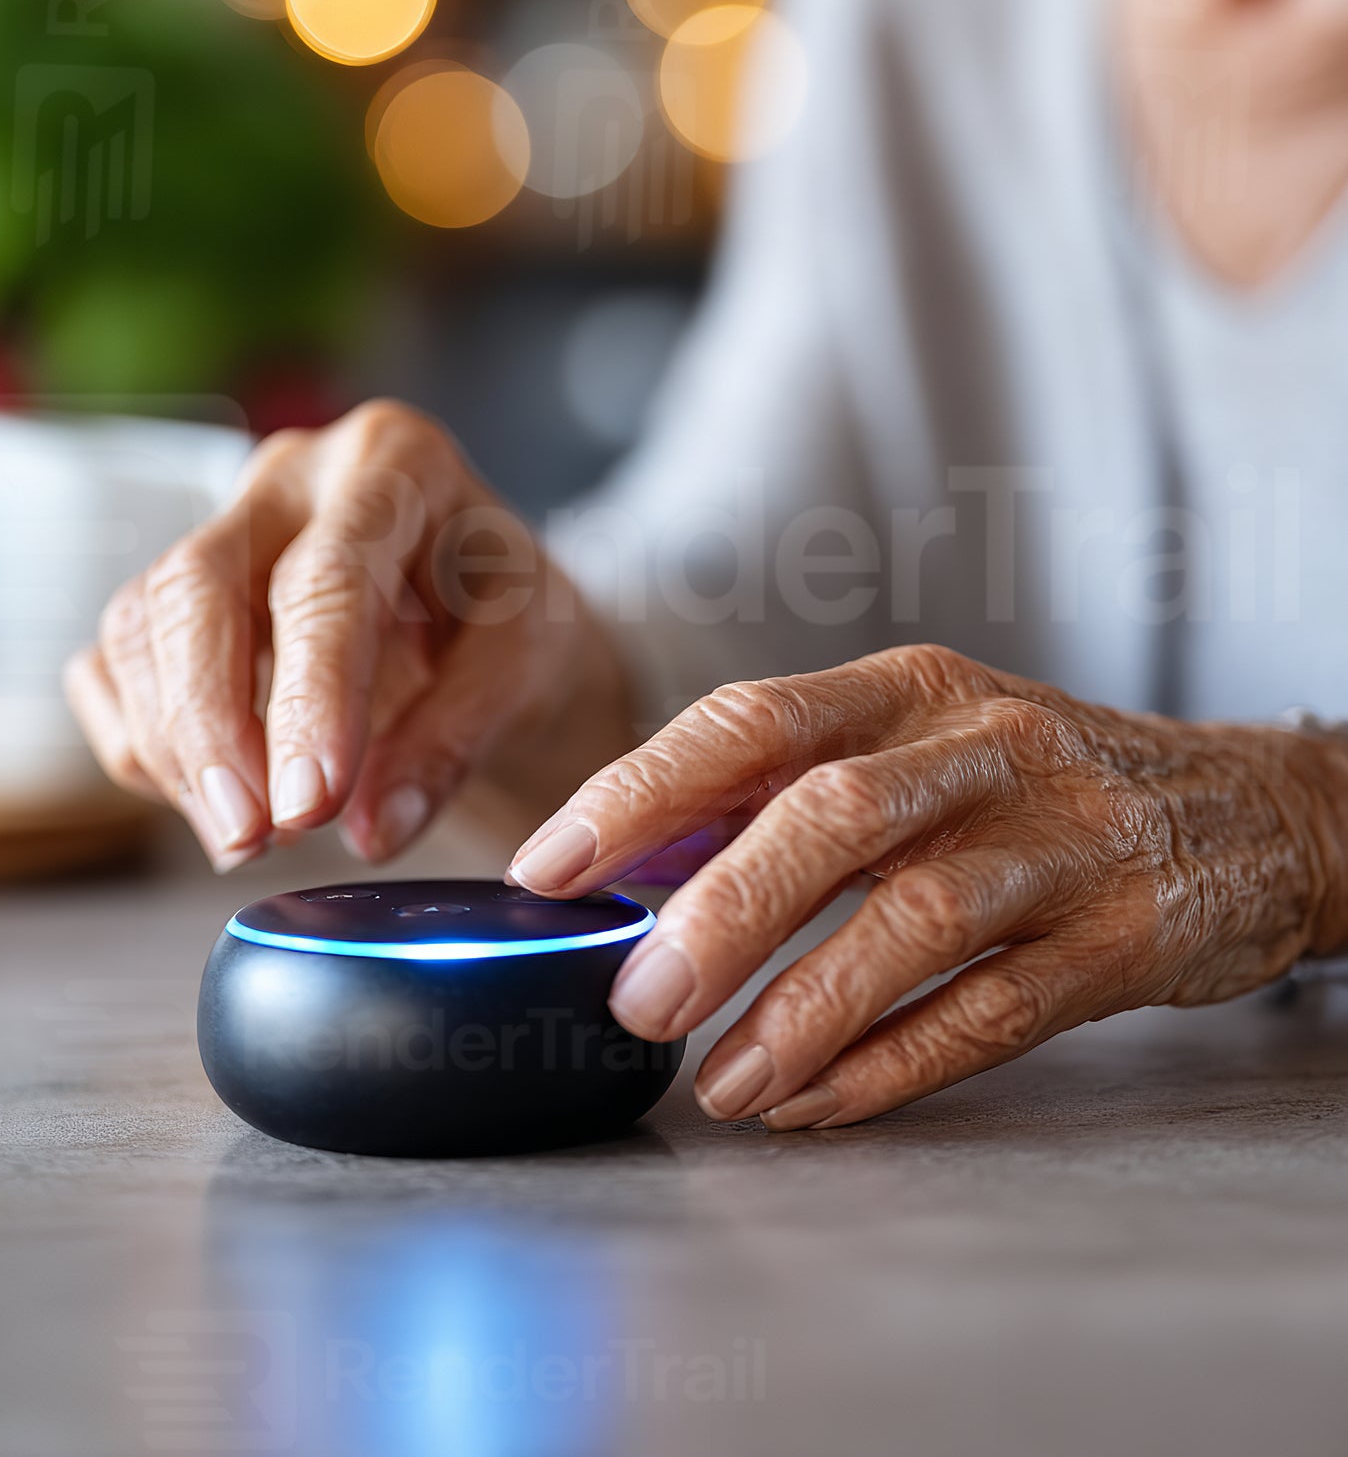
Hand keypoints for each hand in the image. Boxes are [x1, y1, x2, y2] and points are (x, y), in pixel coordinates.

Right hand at [65, 402, 627, 871]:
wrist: (481, 607)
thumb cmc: (504, 617)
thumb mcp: (525, 665)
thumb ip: (455, 739)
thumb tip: (373, 828)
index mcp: (394, 462)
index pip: (328, 578)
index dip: (308, 696)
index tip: (309, 805)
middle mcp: (293, 476)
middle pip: (199, 584)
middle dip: (210, 726)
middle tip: (250, 837)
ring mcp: (220, 524)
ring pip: (141, 624)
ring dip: (174, 748)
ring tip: (244, 837)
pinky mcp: (173, 590)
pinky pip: (113, 663)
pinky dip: (143, 745)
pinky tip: (208, 799)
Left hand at [507, 645, 1347, 1129]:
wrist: (1244, 808)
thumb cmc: (1033, 780)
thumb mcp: (916, 743)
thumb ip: (782, 792)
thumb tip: (630, 862)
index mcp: (905, 690)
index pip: (751, 721)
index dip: (642, 792)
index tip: (550, 864)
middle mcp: (979, 748)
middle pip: (829, 816)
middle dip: (717, 913)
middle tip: (632, 999)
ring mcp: (1058, 839)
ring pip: (914, 919)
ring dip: (801, 1008)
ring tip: (717, 1082)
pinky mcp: (1119, 936)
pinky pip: (992, 1012)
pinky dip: (893, 1065)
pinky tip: (816, 1104)